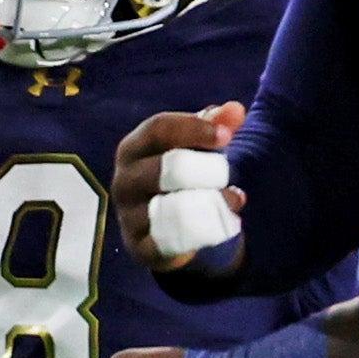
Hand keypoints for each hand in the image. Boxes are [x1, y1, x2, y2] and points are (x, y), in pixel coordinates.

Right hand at [109, 103, 244, 267]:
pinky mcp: (140, 247)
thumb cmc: (178, 173)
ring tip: (233, 200)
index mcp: (133, 148)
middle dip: (207, 170)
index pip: (158, 129)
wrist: (160, 225)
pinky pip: (173, 242)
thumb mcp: (195, 145)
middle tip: (226, 176)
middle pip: (168, 168)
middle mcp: (123, 181)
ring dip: (211, 203)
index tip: (228, 136)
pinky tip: (220, 224)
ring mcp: (128, 216)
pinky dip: (203, 233)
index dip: (194, 128)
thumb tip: (235, 110)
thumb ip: (215, 123)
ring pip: (172, 208)